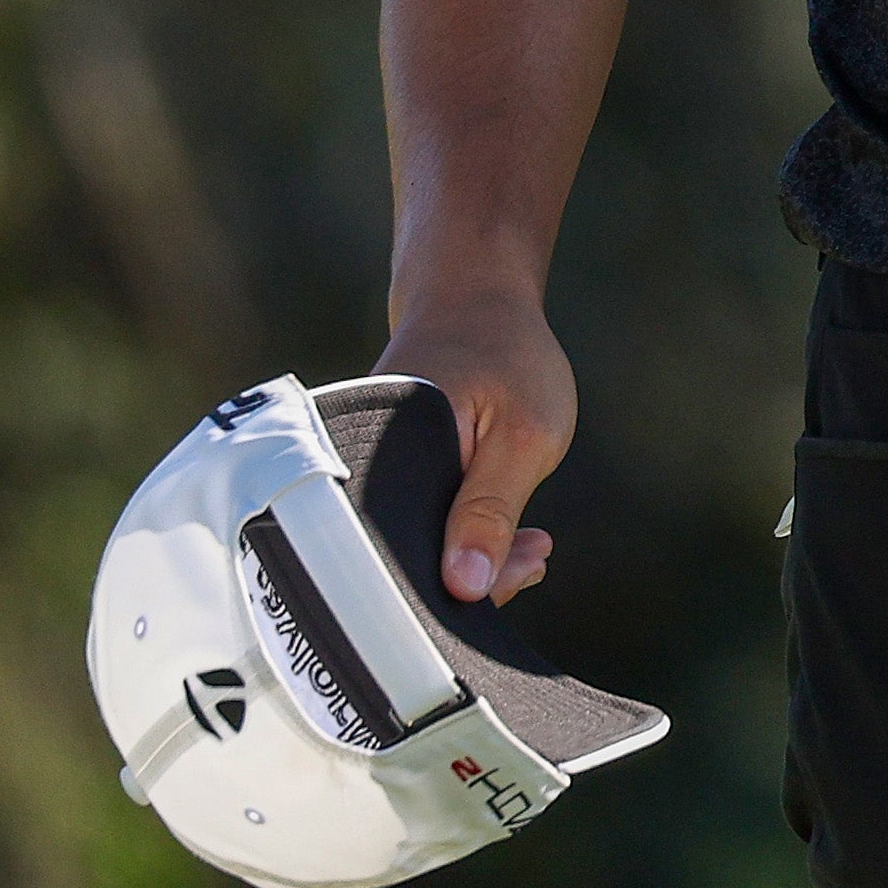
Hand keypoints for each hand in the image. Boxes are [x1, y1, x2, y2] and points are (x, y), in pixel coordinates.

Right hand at [381, 276, 577, 604]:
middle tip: (534, 561)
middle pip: (399, 562)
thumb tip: (465, 588)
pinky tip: (511, 538)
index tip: (515, 579)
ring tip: (533, 548)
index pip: (395, 560)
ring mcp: (365, 475)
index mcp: (373, 462)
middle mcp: (353, 473)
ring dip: (471, 560)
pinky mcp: (383, 478)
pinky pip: (415, 525)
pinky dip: (461, 537)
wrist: (475, 298)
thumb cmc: (504, 355)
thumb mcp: (520, 436)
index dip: (450, 589)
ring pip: (411, 547)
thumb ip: (490, 511)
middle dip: (469, 579)